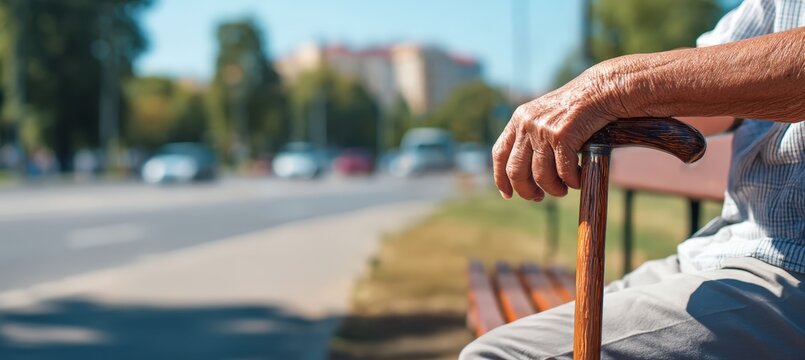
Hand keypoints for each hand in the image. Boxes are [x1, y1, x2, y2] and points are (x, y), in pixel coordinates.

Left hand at [493, 65, 626, 200]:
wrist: (601, 91)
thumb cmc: (575, 108)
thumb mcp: (544, 117)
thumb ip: (531, 138)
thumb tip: (521, 175)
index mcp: (518, 120)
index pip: (499, 154)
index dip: (500, 177)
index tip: (507, 194)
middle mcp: (526, 124)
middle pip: (515, 171)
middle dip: (526, 191)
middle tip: (539, 197)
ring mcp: (543, 130)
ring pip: (541, 175)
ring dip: (553, 189)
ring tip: (563, 189)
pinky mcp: (562, 136)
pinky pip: (563, 172)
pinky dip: (571, 181)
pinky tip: (577, 180)